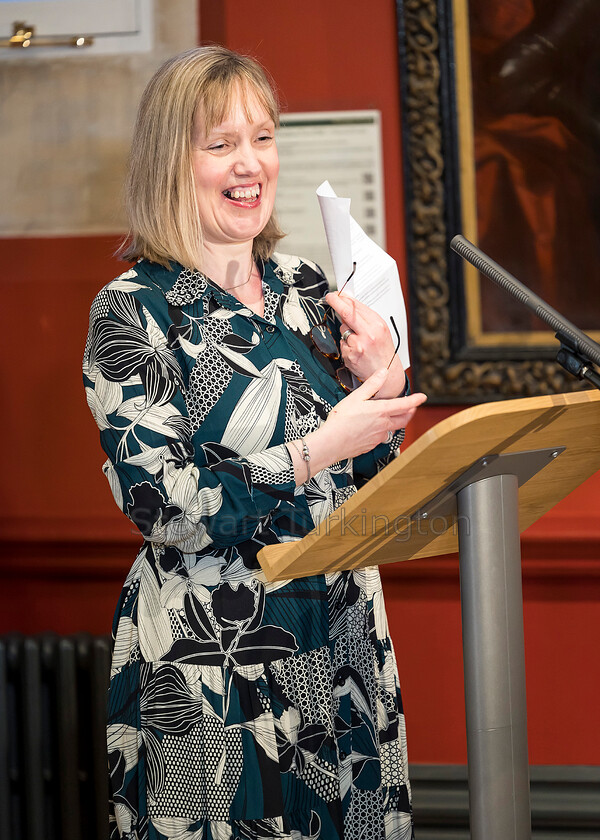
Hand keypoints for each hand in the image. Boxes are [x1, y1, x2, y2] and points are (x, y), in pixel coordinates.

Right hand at [295, 368, 425, 479]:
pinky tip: (372, 428)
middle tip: (412, 408)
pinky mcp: (371, 445)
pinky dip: (381, 431)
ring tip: (390, 416)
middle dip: (410, 413)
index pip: (404, 405)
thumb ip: (372, 385)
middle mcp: (383, 425)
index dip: (415, 400)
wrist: (331, 443)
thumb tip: (383, 373)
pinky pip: (380, 437)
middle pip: (404, 420)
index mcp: (381, 411)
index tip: (422, 397)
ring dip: (394, 422)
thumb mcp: (356, 397)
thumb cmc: (341, 421)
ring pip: (392, 428)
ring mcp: (378, 437)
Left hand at [325, 292, 405, 397]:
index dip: (343, 298)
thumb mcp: (380, 330)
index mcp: (378, 325)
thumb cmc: (383, 350)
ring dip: (345, 331)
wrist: (387, 372)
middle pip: (347, 313)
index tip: (336, 295)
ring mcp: (358, 345)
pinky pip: (342, 344)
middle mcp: (369, 334)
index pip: (357, 306)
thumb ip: (365, 317)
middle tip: (330, 298)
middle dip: (336, 302)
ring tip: (358, 340)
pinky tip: (355, 350)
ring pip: (342, 329)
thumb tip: (348, 303)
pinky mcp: (350, 355)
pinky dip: (345, 345)